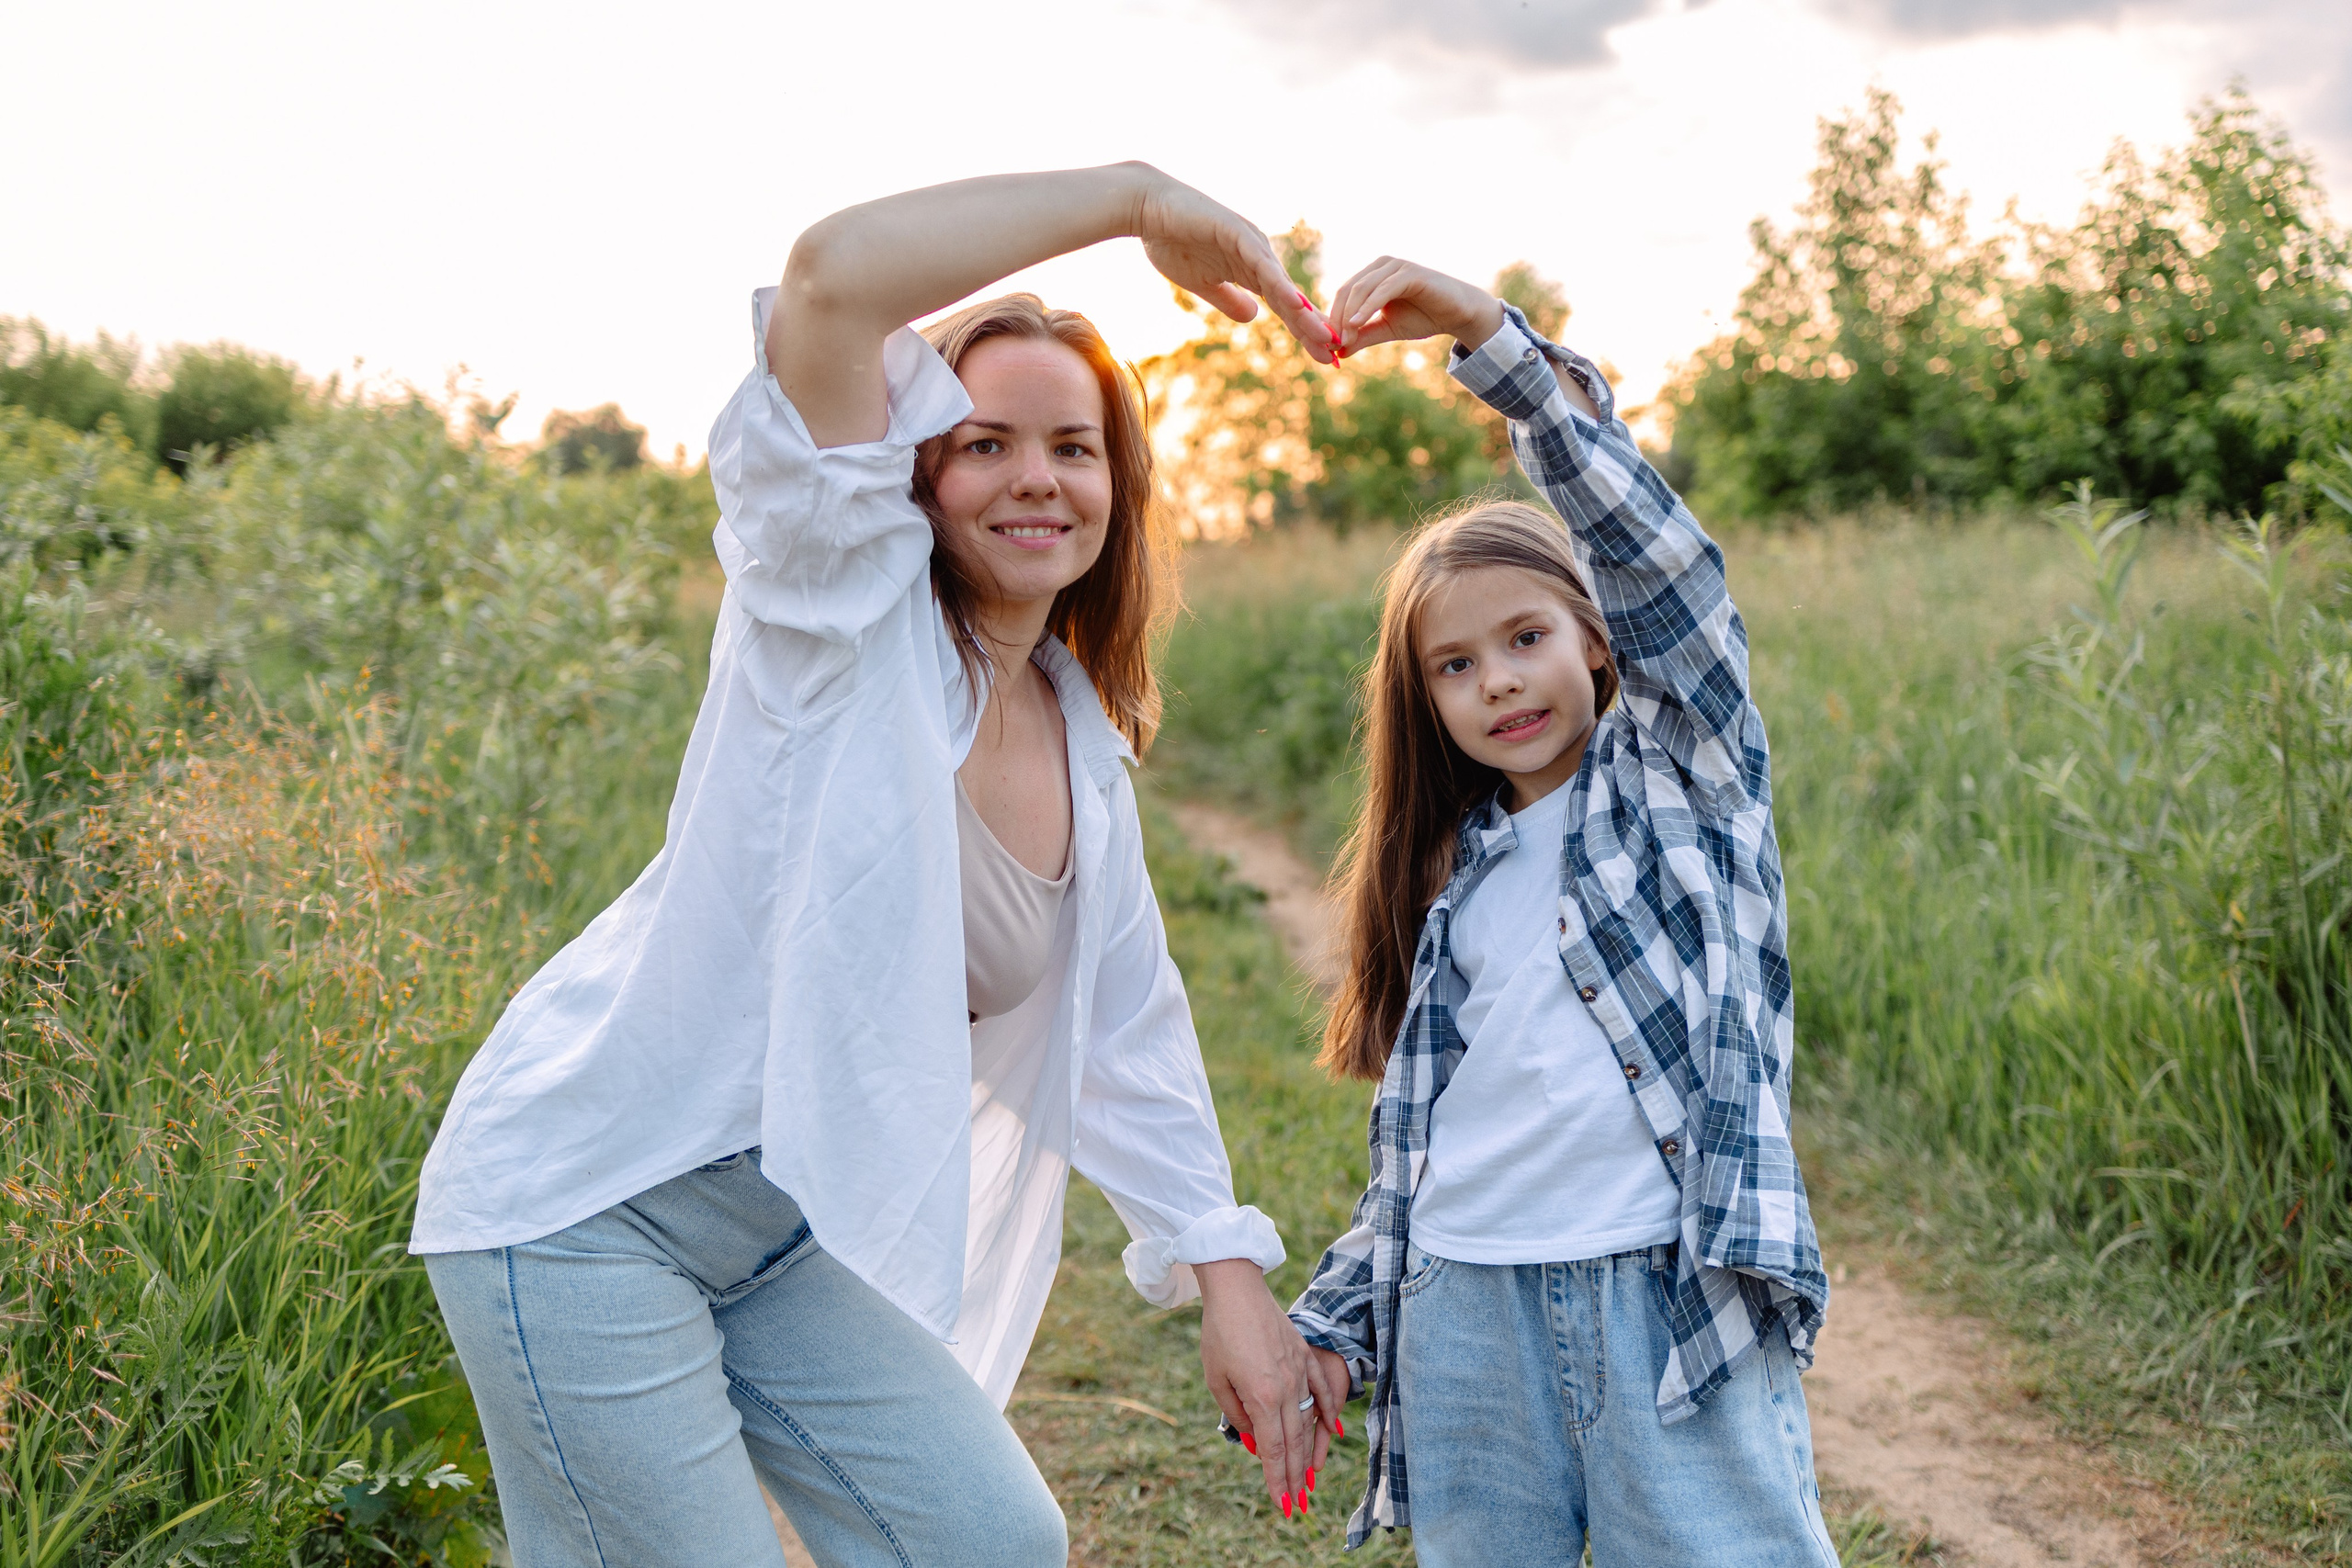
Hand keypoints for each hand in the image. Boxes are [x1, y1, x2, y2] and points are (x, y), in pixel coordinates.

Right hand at [1129, 170, 1339, 364]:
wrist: (1145, 207)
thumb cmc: (1171, 241)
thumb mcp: (1204, 283)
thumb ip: (1229, 299)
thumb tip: (1254, 317)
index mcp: (1251, 270)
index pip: (1284, 306)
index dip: (1303, 330)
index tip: (1324, 356)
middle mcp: (1258, 256)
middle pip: (1291, 298)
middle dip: (1312, 327)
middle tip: (1336, 355)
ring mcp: (1249, 243)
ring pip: (1282, 283)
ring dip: (1303, 311)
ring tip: (1324, 336)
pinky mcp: (1235, 231)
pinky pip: (1261, 262)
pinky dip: (1278, 283)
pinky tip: (1294, 302)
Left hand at [1194, 1259, 1337, 1517]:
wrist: (1237, 1291)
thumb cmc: (1219, 1335)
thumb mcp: (1217, 1381)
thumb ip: (1237, 1416)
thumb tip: (1255, 1444)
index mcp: (1262, 1397)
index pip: (1272, 1449)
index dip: (1277, 1479)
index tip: (1282, 1504)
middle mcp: (1287, 1388)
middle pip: (1294, 1442)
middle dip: (1294, 1477)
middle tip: (1296, 1504)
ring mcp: (1300, 1372)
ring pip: (1309, 1422)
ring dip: (1309, 1453)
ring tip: (1310, 1479)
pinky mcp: (1305, 1357)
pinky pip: (1323, 1392)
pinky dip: (1328, 1414)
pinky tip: (1333, 1433)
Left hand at [1328, 256, 1504, 356]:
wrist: (1458, 314)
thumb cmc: (1423, 317)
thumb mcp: (1386, 329)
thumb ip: (1363, 335)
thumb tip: (1337, 352)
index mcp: (1373, 275)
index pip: (1344, 292)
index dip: (1333, 317)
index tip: (1328, 342)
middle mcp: (1381, 265)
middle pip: (1348, 289)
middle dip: (1337, 317)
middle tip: (1334, 343)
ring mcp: (1395, 266)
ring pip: (1361, 289)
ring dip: (1349, 315)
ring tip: (1345, 339)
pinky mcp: (1409, 273)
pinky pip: (1381, 290)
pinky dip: (1367, 307)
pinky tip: (1357, 323)